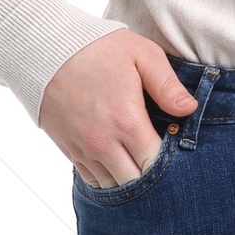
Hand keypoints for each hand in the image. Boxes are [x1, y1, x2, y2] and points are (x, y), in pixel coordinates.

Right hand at [39, 31, 194, 186]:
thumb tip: (190, 109)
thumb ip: (167, 85)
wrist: (45, 50)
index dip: (170, 165)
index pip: (155, 163)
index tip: (178, 154)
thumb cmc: (97, 48)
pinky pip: (92, 180)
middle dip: (152, 178)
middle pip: (135, 182)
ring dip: (129, 180)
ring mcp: (83, 149)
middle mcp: (103, 142)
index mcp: (126, 120)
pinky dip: (108, 178)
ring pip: (113, 186)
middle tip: (164, 166)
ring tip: (142, 166)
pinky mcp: (68, 149)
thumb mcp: (141, 55)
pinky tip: (119, 167)